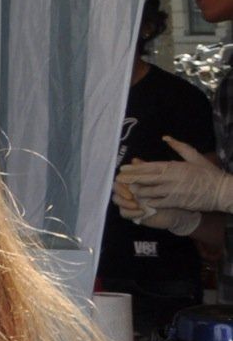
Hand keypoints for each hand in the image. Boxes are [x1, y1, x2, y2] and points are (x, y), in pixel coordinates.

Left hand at [118, 138, 232, 213]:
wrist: (222, 192)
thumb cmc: (209, 173)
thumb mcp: (195, 157)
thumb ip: (180, 147)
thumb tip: (166, 138)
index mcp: (175, 166)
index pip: (150, 167)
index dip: (135, 168)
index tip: (123, 168)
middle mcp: (172, 179)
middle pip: (147, 179)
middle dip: (131, 179)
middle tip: (118, 179)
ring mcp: (174, 192)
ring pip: (150, 192)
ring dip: (137, 191)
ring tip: (127, 189)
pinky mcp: (177, 202)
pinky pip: (159, 203)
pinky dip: (149, 202)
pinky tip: (141, 201)